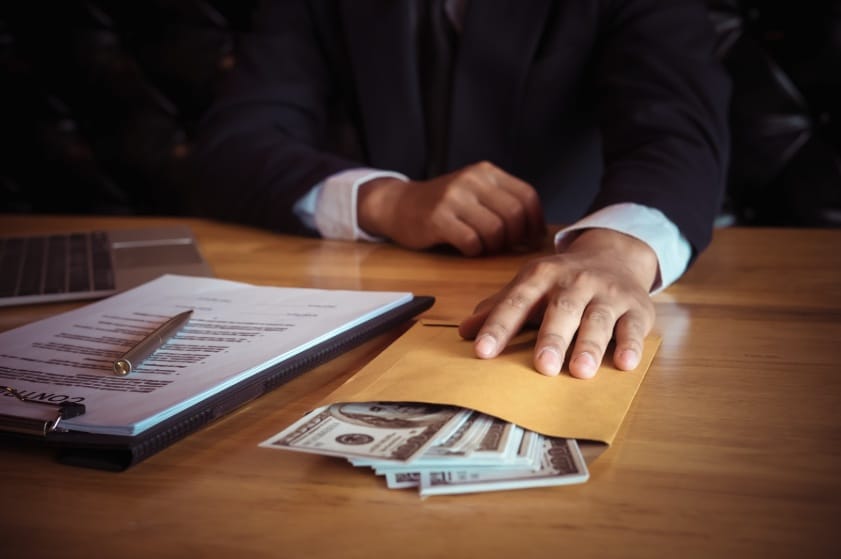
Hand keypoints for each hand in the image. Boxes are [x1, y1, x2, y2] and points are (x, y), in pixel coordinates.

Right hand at [357, 161, 545, 255]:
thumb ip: (502, 202)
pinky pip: (471, 242)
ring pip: (495, 230)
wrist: (398, 204)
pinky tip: (467, 248)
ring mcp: (454, 198)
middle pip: (515, 214)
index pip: (527, 196)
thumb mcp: (474, 191)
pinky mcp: (438, 218)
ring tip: (484, 247)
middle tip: (507, 247)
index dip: (535, 222)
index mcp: (486, 172)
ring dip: (494, 247)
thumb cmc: (443, 205)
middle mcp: (472, 180)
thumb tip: (536, 231)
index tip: (532, 238)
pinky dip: (475, 251)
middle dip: (516, 238)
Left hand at [458, 228, 658, 377]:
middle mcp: (576, 281)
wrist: (615, 254)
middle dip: (553, 337)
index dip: (499, 326)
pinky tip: (625, 362)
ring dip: (590, 344)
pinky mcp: (637, 307)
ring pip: (599, 318)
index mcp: (542, 275)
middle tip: (543, 366)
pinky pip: (633, 326)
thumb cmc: (562, 281)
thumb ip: (500, 308)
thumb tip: (463, 331)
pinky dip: (631, 344)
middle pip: (563, 309)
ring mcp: (608, 293)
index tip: (483, 351)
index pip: (517, 301)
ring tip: (581, 370)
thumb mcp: (530, 286)